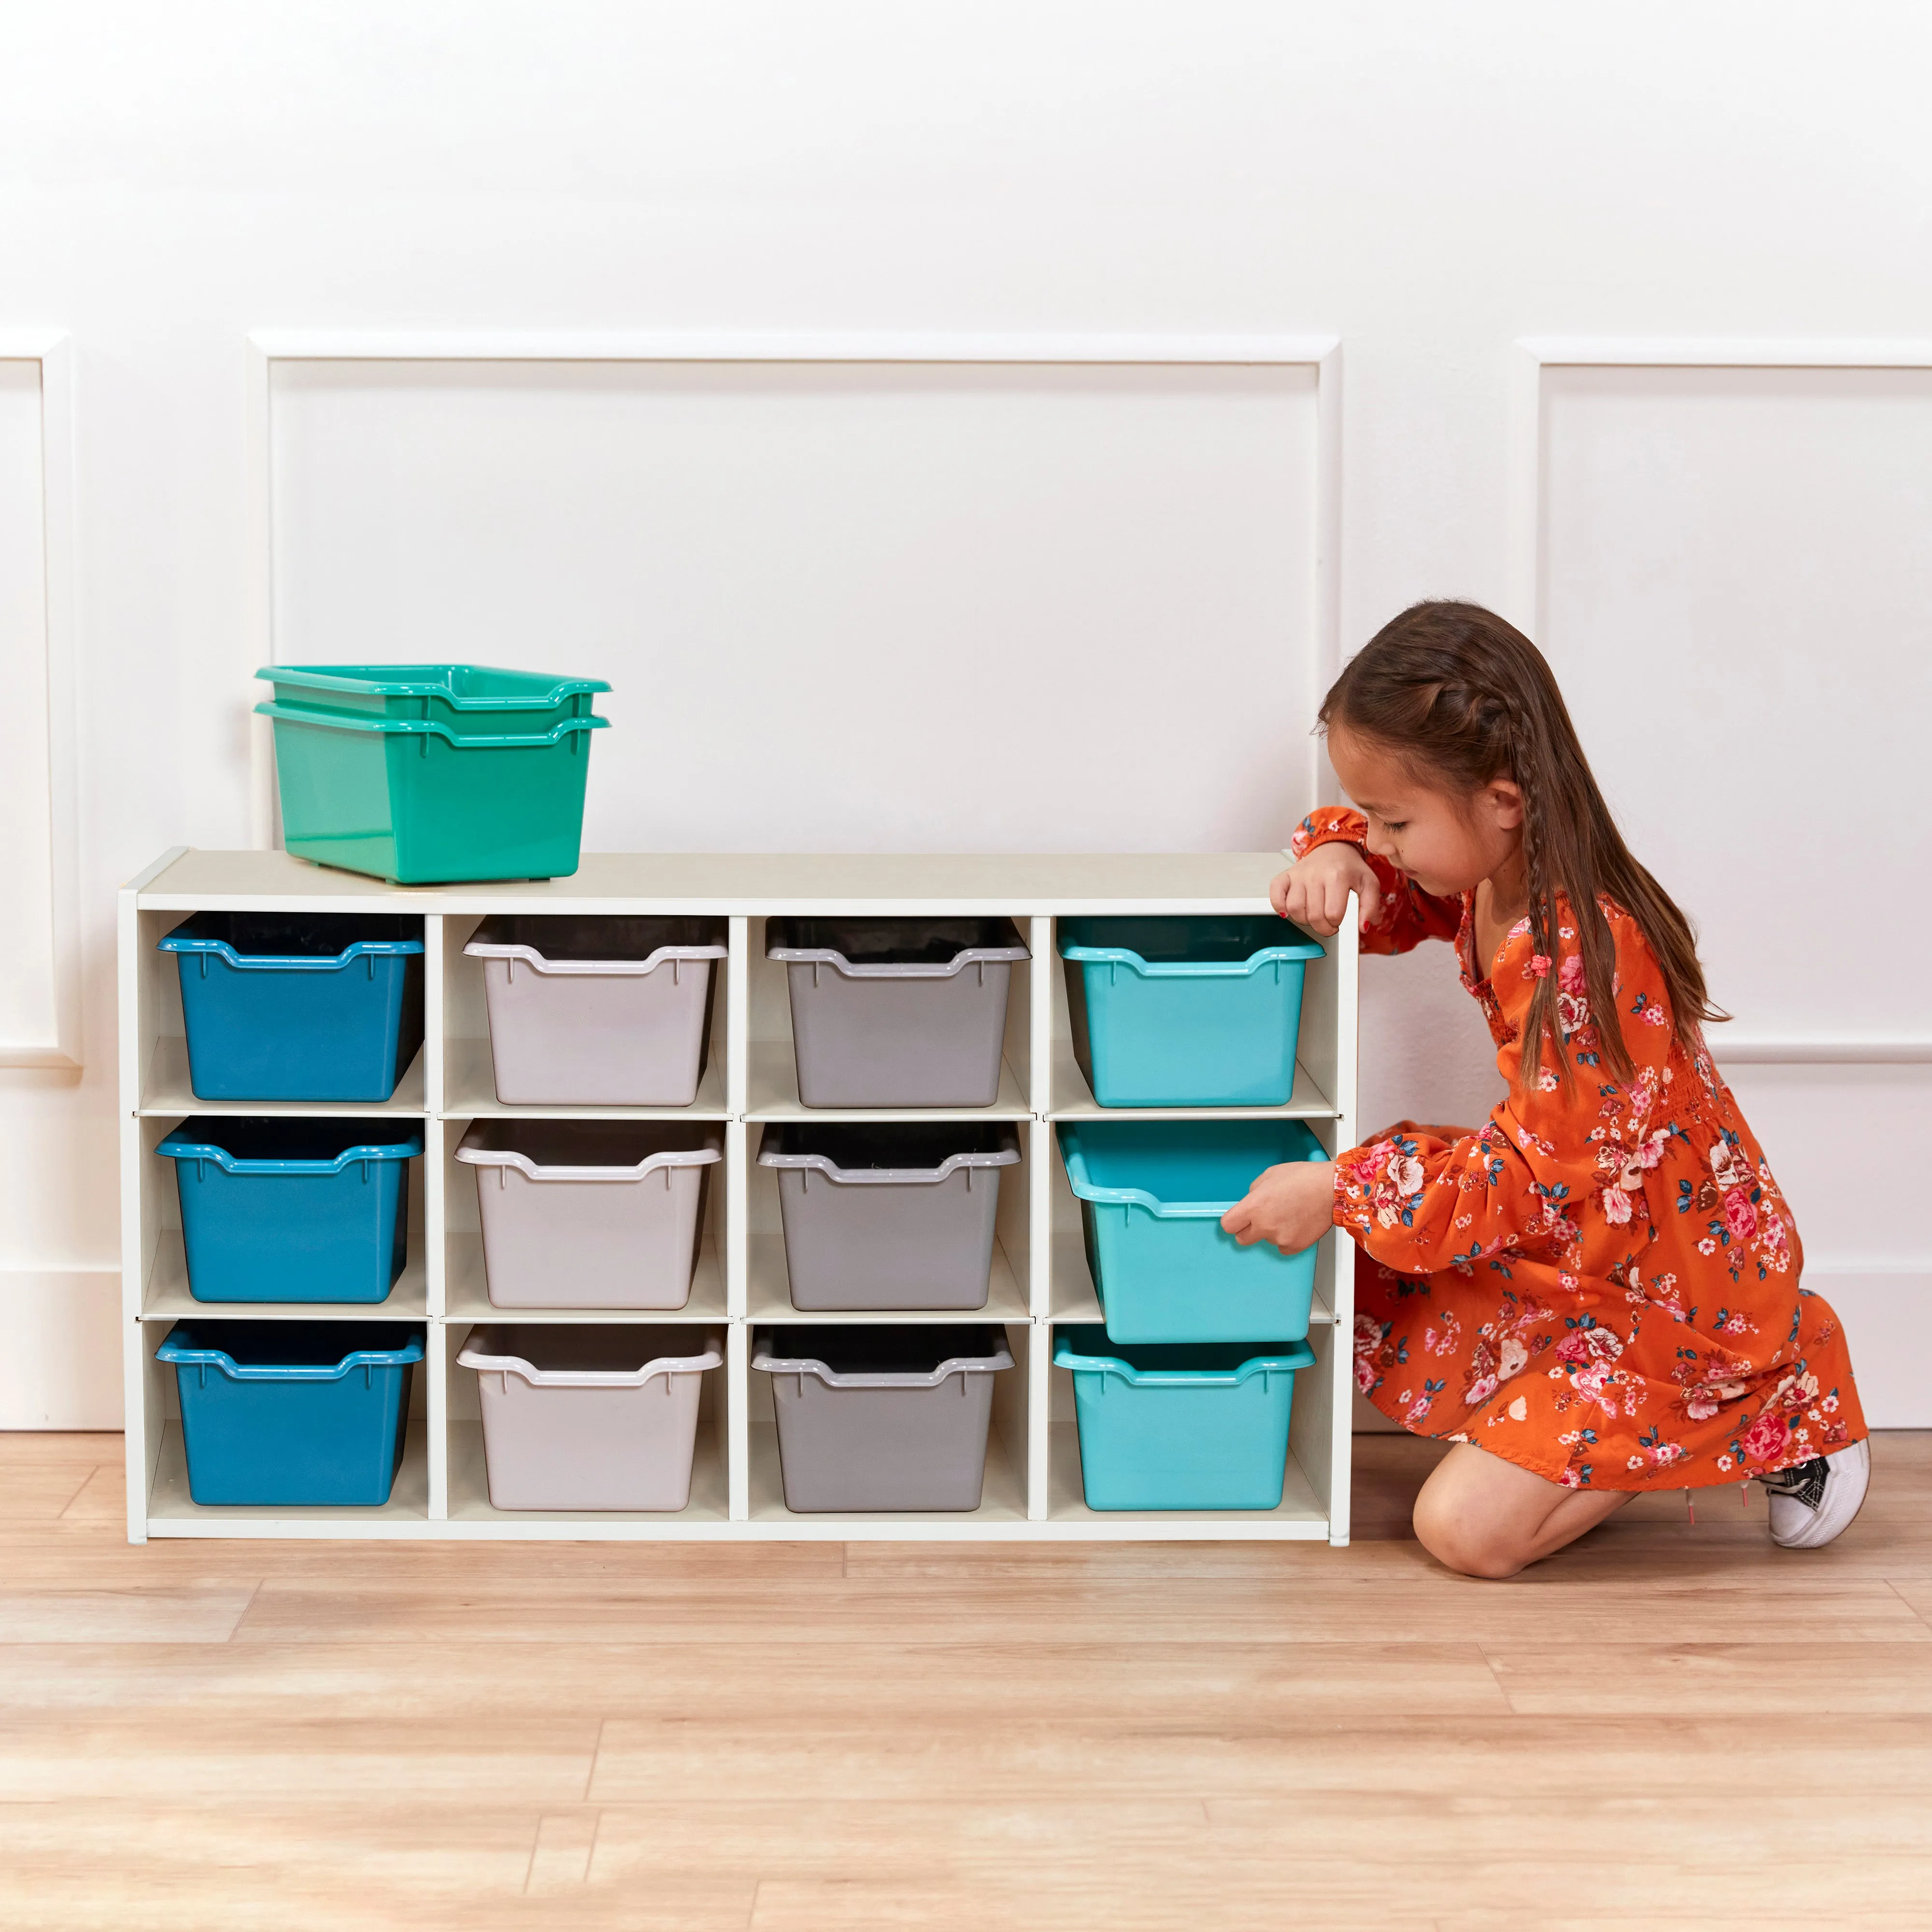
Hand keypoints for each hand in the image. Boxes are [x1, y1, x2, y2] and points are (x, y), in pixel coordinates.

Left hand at [1221, 1159, 1335, 1253]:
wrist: (1331, 1189)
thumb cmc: (1303, 1178)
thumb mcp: (1270, 1175)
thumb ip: (1255, 1191)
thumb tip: (1251, 1201)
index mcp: (1254, 1207)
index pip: (1228, 1225)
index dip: (1233, 1221)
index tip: (1238, 1219)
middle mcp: (1264, 1226)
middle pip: (1242, 1239)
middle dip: (1248, 1230)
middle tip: (1262, 1218)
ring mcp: (1280, 1238)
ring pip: (1266, 1240)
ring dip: (1272, 1231)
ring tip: (1289, 1214)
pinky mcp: (1296, 1246)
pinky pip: (1283, 1247)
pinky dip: (1288, 1239)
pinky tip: (1297, 1224)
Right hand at [1269, 843, 1380, 936]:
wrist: (1333, 848)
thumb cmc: (1350, 868)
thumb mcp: (1369, 884)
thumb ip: (1370, 907)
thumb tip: (1364, 927)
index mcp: (1338, 876)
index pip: (1333, 914)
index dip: (1336, 924)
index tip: (1338, 922)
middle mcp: (1316, 874)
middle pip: (1313, 915)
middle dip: (1322, 927)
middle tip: (1327, 924)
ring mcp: (1298, 875)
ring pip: (1294, 909)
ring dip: (1303, 920)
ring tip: (1313, 916)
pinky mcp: (1286, 876)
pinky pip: (1275, 896)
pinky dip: (1279, 907)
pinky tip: (1289, 911)